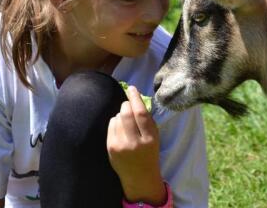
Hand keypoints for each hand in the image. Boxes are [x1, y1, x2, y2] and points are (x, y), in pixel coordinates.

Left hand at [107, 86, 165, 204]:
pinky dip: (115, 122)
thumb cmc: (149, 153)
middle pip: (126, 113)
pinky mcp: (110, 148)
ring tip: (126, 121)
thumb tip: (136, 99)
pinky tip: (120, 128)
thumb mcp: (155, 137)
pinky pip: (111, 125)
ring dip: (121, 114)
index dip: (135, 98)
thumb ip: (147, 121)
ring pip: (117, 118)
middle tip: (128, 104)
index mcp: (149, 138)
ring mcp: (120, 145)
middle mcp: (134, 142)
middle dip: (126, 104)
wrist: (139, 177)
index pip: (141, 114)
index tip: (132, 88)